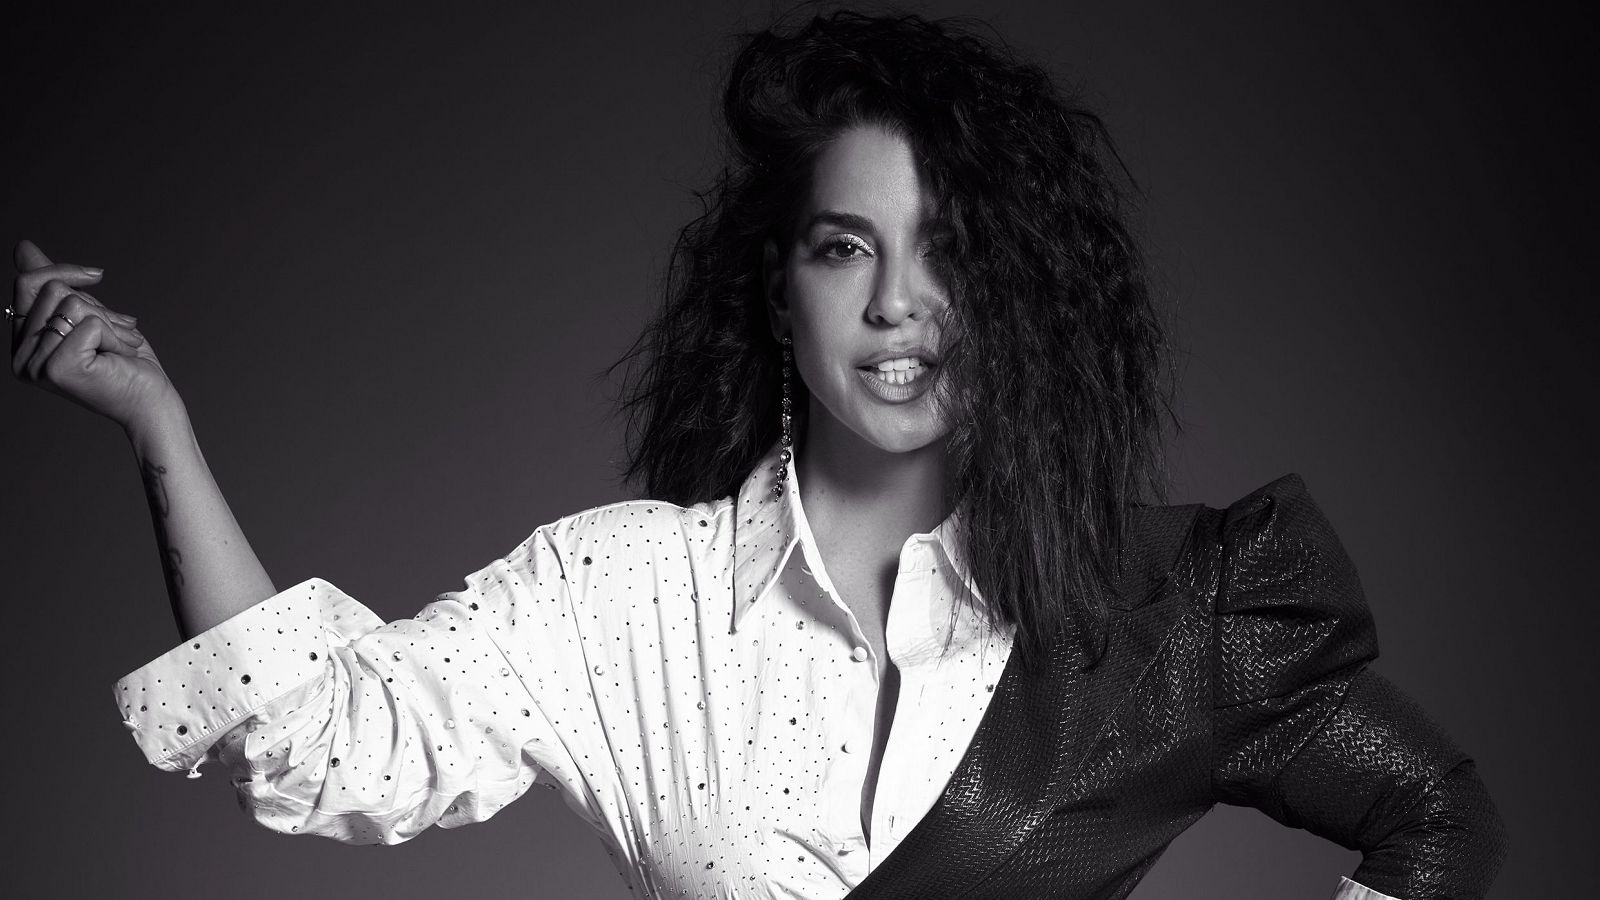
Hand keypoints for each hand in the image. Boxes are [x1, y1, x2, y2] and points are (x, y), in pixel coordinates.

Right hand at [10, 239, 181, 432]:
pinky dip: (114, 335)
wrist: (151, 401)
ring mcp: (36, 366)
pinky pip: (89, 323)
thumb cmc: (124, 361)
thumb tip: (22, 248)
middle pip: (51, 290)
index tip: (97, 275)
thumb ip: (55, 287)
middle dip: (96, 306)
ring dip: (108, 322)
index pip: (25, 284)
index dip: (63, 271)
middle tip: (117, 334)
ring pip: (72, 303)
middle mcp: (20, 358)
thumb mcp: (88, 315)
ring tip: (119, 347)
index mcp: (22, 344)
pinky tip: (120, 356)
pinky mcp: (58, 369)